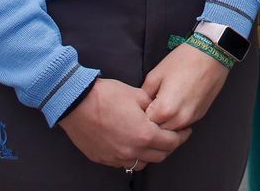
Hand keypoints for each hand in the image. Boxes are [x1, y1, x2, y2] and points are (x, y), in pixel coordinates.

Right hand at [59, 78, 188, 170]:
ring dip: (150, 154)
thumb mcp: (137, 95)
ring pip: (141, 163)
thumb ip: (153, 106)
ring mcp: (116, 157)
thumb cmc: (106, 95)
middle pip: (159, 156)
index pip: (171, 142)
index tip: (184, 130)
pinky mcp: (102, 158)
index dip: (181, 136)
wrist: (75, 102)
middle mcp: (131, 150)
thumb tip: (159, 110)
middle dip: (169, 146)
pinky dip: (131, 156)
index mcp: (144, 135)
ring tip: (151, 141)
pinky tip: (131, 144)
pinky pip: (123, 162)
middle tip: (171, 135)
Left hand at [141, 43, 229, 132]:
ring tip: (162, 106)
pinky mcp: (200, 115)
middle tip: (149, 108)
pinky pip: (183, 125)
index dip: (140, 117)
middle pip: (158, 132)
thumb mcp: (156, 74)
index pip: (145, 125)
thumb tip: (141, 106)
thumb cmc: (183, 60)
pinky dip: (176, 120)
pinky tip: (175, 105)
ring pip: (171, 131)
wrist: (212, 54)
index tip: (140, 108)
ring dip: (164, 124)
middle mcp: (179, 119)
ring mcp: (191, 119)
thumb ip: (144, 95)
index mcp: (165, 110)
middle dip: (152, 123)